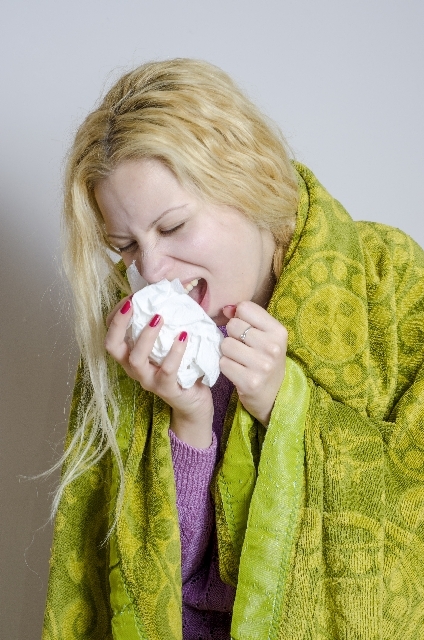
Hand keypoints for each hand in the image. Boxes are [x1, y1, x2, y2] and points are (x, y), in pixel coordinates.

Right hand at [105, 297, 213, 447]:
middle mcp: (134, 369)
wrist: (194, 403)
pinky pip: (167, 370)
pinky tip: (183, 335)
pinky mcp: (167, 390)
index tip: (130, 298)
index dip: (115, 316)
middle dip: (119, 323)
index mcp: (131, 356)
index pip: (112, 335)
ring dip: (146, 336)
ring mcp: (149, 381)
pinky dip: (175, 351)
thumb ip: (164, 326)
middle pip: (113, 347)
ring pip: (136, 359)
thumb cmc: (180, 368)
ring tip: (159, 317)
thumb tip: (170, 294)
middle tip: (133, 303)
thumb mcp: (167, 345)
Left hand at [220, 301, 287, 425]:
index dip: (239, 317)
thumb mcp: (265, 336)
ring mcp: (262, 366)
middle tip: (242, 348)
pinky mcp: (250, 382)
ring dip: (227, 353)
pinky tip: (237, 371)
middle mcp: (273, 347)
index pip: (245, 308)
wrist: (274, 395)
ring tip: (239, 360)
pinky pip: (223, 363)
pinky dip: (226, 367)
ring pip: (226, 344)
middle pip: (233, 325)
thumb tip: (226, 308)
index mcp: (278, 331)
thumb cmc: (265, 359)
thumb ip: (247, 318)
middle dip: (232, 335)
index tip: (246, 330)